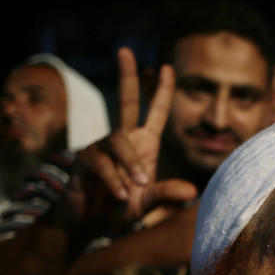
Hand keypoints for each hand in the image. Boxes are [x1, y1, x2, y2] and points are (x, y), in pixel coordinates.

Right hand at [63, 48, 197, 229]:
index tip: (166, 67)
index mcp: (143, 144)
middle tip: (125, 50)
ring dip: (131, 164)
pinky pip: (101, 163)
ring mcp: (101, 147)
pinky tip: (120, 195)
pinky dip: (113, 180)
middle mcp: (123, 139)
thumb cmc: (119, 209)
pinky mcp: (83, 160)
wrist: (88, 224)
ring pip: (118, 141)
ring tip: (138, 186)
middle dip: (128, 76)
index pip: (155, 112)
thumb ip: (166, 195)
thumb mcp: (147, 203)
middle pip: (126, 101)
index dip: (160, 91)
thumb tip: (191, 192)